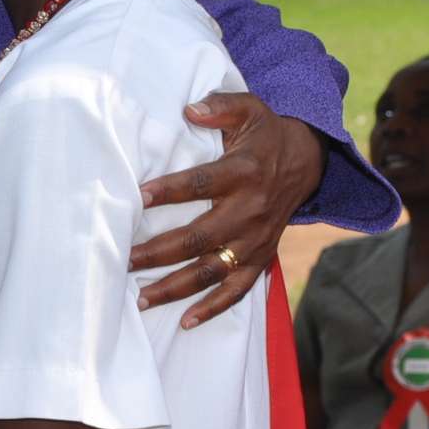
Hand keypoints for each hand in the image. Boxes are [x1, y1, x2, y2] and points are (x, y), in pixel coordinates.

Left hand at [130, 93, 325, 328]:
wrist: (305, 161)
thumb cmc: (264, 134)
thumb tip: (190, 109)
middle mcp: (250, 211)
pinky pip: (238, 290)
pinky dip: (213, 308)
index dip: (169, 191)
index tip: (137, 198)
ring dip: (175, 287)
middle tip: (122, 260)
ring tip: (140, 298)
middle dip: (158, 252)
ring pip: (212, 270)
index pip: (201, 184)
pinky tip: (185, 321)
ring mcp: (256, 240)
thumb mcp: (249, 109)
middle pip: (199, 237)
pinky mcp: (261, 258)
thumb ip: (220, 107)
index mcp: (244, 173)